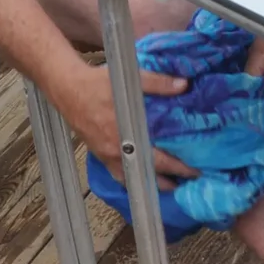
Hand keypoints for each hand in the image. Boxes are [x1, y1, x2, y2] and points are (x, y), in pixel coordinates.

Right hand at [64, 64, 196, 189]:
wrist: (67, 89)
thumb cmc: (97, 84)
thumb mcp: (130, 79)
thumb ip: (158, 83)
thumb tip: (183, 85)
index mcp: (127, 137)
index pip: (159, 160)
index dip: (179, 168)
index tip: (195, 172)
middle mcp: (117, 153)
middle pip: (147, 174)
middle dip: (169, 181)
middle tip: (187, 183)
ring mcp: (107, 156)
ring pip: (132, 179)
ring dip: (150, 182)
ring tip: (169, 185)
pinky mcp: (99, 155)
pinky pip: (118, 174)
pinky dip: (131, 179)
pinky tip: (141, 177)